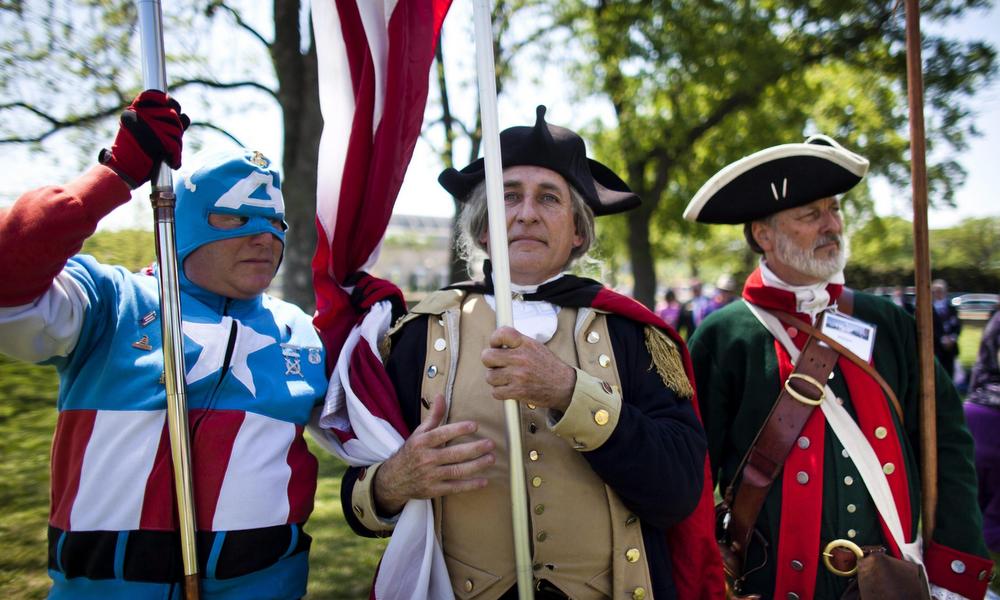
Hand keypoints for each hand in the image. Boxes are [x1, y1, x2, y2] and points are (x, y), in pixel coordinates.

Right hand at [99, 90, 189, 187]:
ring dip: (177, 144)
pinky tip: (173, 162)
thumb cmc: (133, 153)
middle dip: (178, 128)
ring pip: (176, 130)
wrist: (122, 170)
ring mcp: (146, 127)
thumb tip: (184, 116)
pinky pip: (175, 145)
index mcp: (133, 111)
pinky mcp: (154, 142)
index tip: (173, 107)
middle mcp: (139, 115)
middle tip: (173, 139)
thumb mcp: (141, 129)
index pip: (155, 95)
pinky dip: (176, 156)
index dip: (167, 100)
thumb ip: (160, 120)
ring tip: (170, 153)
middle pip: (172, 114)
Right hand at [373, 394, 494, 515]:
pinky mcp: (434, 490)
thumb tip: (440, 396)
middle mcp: (426, 459)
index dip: (458, 430)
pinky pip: (454, 487)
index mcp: (422, 442)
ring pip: (456, 471)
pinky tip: (484, 480)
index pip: (442, 434)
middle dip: (474, 449)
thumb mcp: (419, 433)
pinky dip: (470, 485)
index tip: (475, 425)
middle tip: (490, 444)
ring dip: (476, 465)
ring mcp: (430, 476)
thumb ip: (433, 416)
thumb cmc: (412, 452)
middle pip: (453, 454)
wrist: (394, 479)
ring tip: (491, 458)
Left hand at [481, 326, 575, 411]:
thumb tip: (496, 344)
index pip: (501, 334)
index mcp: (525, 344)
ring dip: (495, 379)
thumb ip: (517, 344)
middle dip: (489, 362)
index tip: (495, 346)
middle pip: (487, 357)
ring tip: (506, 378)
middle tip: (496, 364)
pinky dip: (500, 392)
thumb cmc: (548, 367)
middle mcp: (521, 358)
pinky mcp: (518, 391)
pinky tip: (509, 388)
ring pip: (489, 376)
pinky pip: (495, 392)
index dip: (494, 340)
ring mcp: (518, 375)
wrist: (564, 386)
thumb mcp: (536, 347)